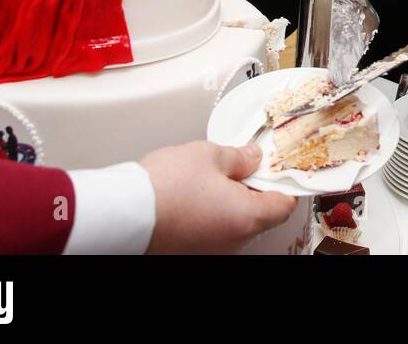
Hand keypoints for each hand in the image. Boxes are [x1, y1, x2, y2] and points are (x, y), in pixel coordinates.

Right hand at [141, 141, 296, 253]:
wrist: (123, 213)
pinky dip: (210, 215)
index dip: (282, 183)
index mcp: (247, 217)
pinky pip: (213, 231)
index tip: (275, 169)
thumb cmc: (163, 188)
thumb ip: (239, 157)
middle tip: (238, 168)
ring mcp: (212, 250)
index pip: (284, 204)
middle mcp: (233, 241)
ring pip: (235, 224)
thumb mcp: (209, 155)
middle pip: (260, 215)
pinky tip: (193, 197)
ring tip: (208, 181)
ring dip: (229, 203)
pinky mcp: (192, 251)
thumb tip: (252, 157)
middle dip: (253, 190)